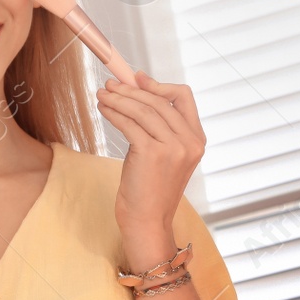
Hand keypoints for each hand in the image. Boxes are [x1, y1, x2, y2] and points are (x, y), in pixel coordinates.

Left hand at [94, 70, 205, 234]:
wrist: (148, 221)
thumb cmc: (151, 189)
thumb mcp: (164, 155)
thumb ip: (159, 127)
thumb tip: (138, 92)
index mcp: (197, 140)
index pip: (184, 97)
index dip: (159, 84)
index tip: (138, 78)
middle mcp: (190, 142)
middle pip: (159, 101)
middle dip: (131, 89)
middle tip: (110, 84)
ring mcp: (173, 147)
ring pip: (143, 110)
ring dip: (119, 98)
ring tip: (103, 94)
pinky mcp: (152, 153)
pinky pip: (129, 123)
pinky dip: (113, 112)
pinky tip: (103, 109)